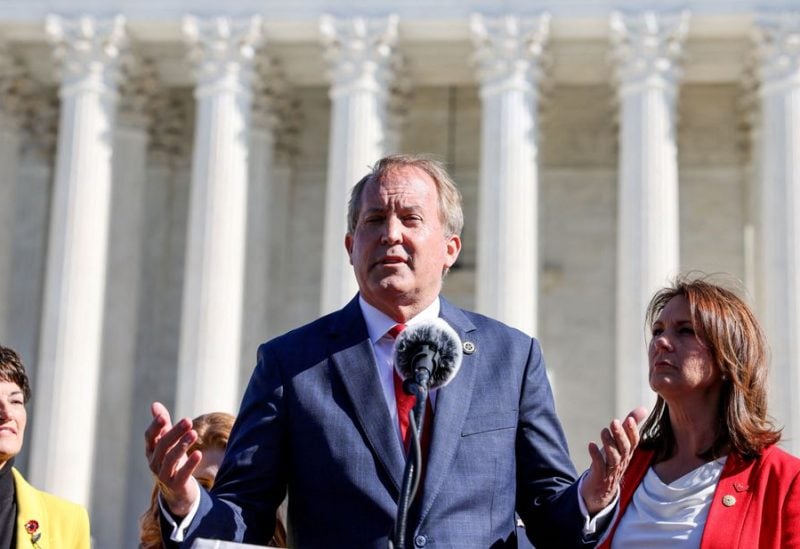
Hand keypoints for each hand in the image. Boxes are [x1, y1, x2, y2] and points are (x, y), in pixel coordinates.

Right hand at [144, 402, 200, 516]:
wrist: (177, 491)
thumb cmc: (171, 461)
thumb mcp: (168, 443)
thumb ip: (163, 425)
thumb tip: (155, 404)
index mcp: (151, 450)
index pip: (150, 437)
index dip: (156, 427)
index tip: (164, 416)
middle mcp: (154, 463)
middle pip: (162, 445)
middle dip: (175, 432)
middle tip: (188, 420)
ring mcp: (163, 475)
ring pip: (171, 459)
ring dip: (182, 445)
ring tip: (194, 433)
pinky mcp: (175, 485)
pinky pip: (182, 475)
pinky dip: (190, 464)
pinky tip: (198, 454)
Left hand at [581, 406, 647, 514]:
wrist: (602, 491)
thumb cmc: (613, 462)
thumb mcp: (622, 444)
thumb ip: (630, 426)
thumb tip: (644, 408)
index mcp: (628, 453)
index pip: (634, 442)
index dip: (632, 431)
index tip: (629, 419)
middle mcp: (622, 461)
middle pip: (624, 448)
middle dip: (620, 435)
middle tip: (614, 422)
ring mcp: (611, 469)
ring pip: (613, 457)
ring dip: (608, 443)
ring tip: (603, 431)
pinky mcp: (600, 476)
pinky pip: (599, 466)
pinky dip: (596, 455)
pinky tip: (591, 445)